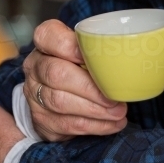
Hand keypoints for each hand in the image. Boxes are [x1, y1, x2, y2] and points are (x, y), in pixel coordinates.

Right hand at [22, 19, 127, 141]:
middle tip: (114, 98)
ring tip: (118, 112)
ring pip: (61, 102)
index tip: (95, 56)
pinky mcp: (42, 120)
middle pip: (56, 74)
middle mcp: (35, 67)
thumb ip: (96, 51)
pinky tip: (112, 124)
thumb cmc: (77, 68)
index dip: (70, 46)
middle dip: (90, 88)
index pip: (48, 36)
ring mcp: (34, 95)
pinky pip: (67, 124)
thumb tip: (129, 59)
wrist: (54, 99)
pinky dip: (94, 126)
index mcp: (45, 44)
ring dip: (94, 110)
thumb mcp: (83, 52)